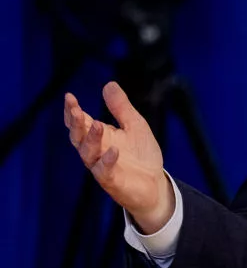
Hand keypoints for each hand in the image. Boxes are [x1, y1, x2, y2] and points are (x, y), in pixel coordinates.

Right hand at [64, 82, 172, 233]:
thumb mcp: (134, 125)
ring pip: (88, 153)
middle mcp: (96, 151)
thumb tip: (109, 84)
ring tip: (98, 125)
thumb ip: (121, 107)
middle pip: (78, 137)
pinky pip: (105, 171)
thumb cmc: (141, 154)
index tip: (69, 97)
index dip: (72, 111)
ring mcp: (101, 166)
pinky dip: (108, 160)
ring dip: (92, 139)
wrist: (155, 183)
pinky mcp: (112, 181)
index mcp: (99, 136)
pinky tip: (114, 150)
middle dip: (76, 124)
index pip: (81, 122)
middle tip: (77, 110)